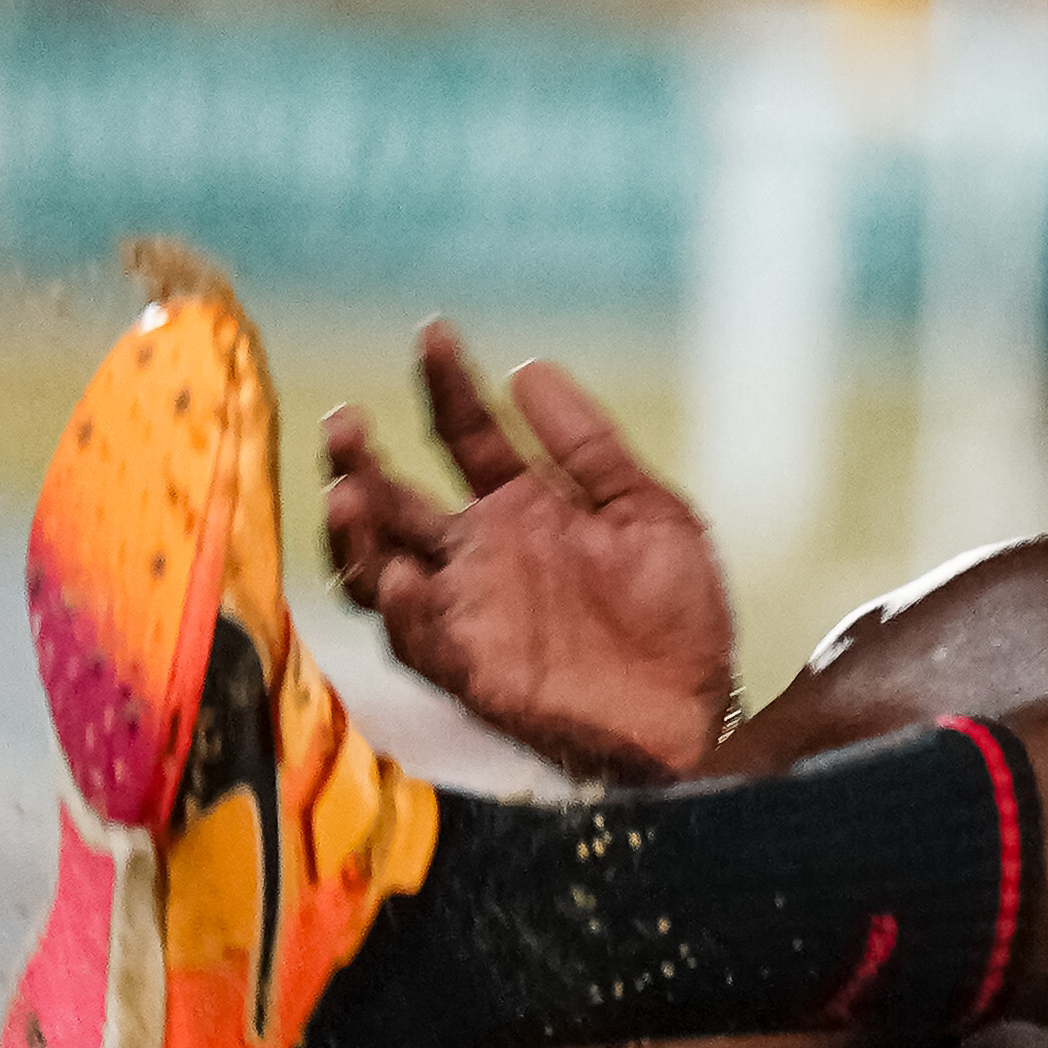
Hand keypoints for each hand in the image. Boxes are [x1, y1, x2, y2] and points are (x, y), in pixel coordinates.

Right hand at [321, 322, 735, 784]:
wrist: (699, 713)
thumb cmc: (678, 620)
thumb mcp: (649, 514)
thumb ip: (588, 446)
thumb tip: (528, 368)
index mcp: (521, 510)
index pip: (463, 434)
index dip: (445, 384)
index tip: (435, 333)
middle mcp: (480, 558)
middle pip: (391, 500)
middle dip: (358, 460)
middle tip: (348, 422)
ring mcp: (470, 614)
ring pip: (377, 568)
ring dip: (356, 534)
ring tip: (349, 493)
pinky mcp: (474, 672)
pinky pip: (418, 643)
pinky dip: (403, 611)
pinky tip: (401, 579)